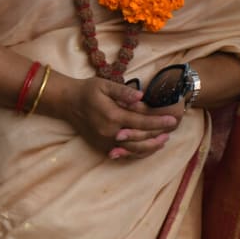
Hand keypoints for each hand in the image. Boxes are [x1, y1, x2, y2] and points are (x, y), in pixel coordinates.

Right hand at [46, 74, 180, 159]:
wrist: (67, 103)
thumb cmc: (88, 91)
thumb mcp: (105, 84)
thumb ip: (124, 91)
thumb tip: (142, 96)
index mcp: (113, 116)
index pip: (142, 122)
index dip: (159, 122)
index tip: (172, 120)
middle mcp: (109, 132)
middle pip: (140, 138)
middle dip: (157, 135)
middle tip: (171, 130)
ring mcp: (105, 142)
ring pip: (132, 150)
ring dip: (149, 147)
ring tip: (162, 141)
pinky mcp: (101, 146)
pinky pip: (122, 154)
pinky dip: (136, 153)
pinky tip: (146, 148)